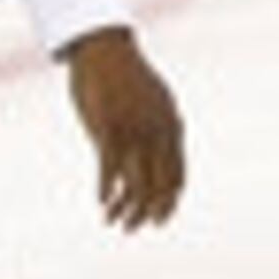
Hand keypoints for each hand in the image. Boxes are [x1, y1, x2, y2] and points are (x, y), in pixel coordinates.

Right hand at [63, 25, 183, 230]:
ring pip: (135, 183)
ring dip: (125, 208)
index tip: (158, 219)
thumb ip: (158, 124)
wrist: (104, 49)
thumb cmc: (124, 74)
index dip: (168, 202)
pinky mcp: (109, 129)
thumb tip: (161, 137)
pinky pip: (110, 170)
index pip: (178, 177)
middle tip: (134, 229)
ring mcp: (135, 132)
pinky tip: (100, 203)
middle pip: (159, 186)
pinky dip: (106, 190)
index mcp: (172, 129)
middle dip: (148, 213)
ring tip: (113, 222)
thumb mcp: (152, 101)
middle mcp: (159, 135)